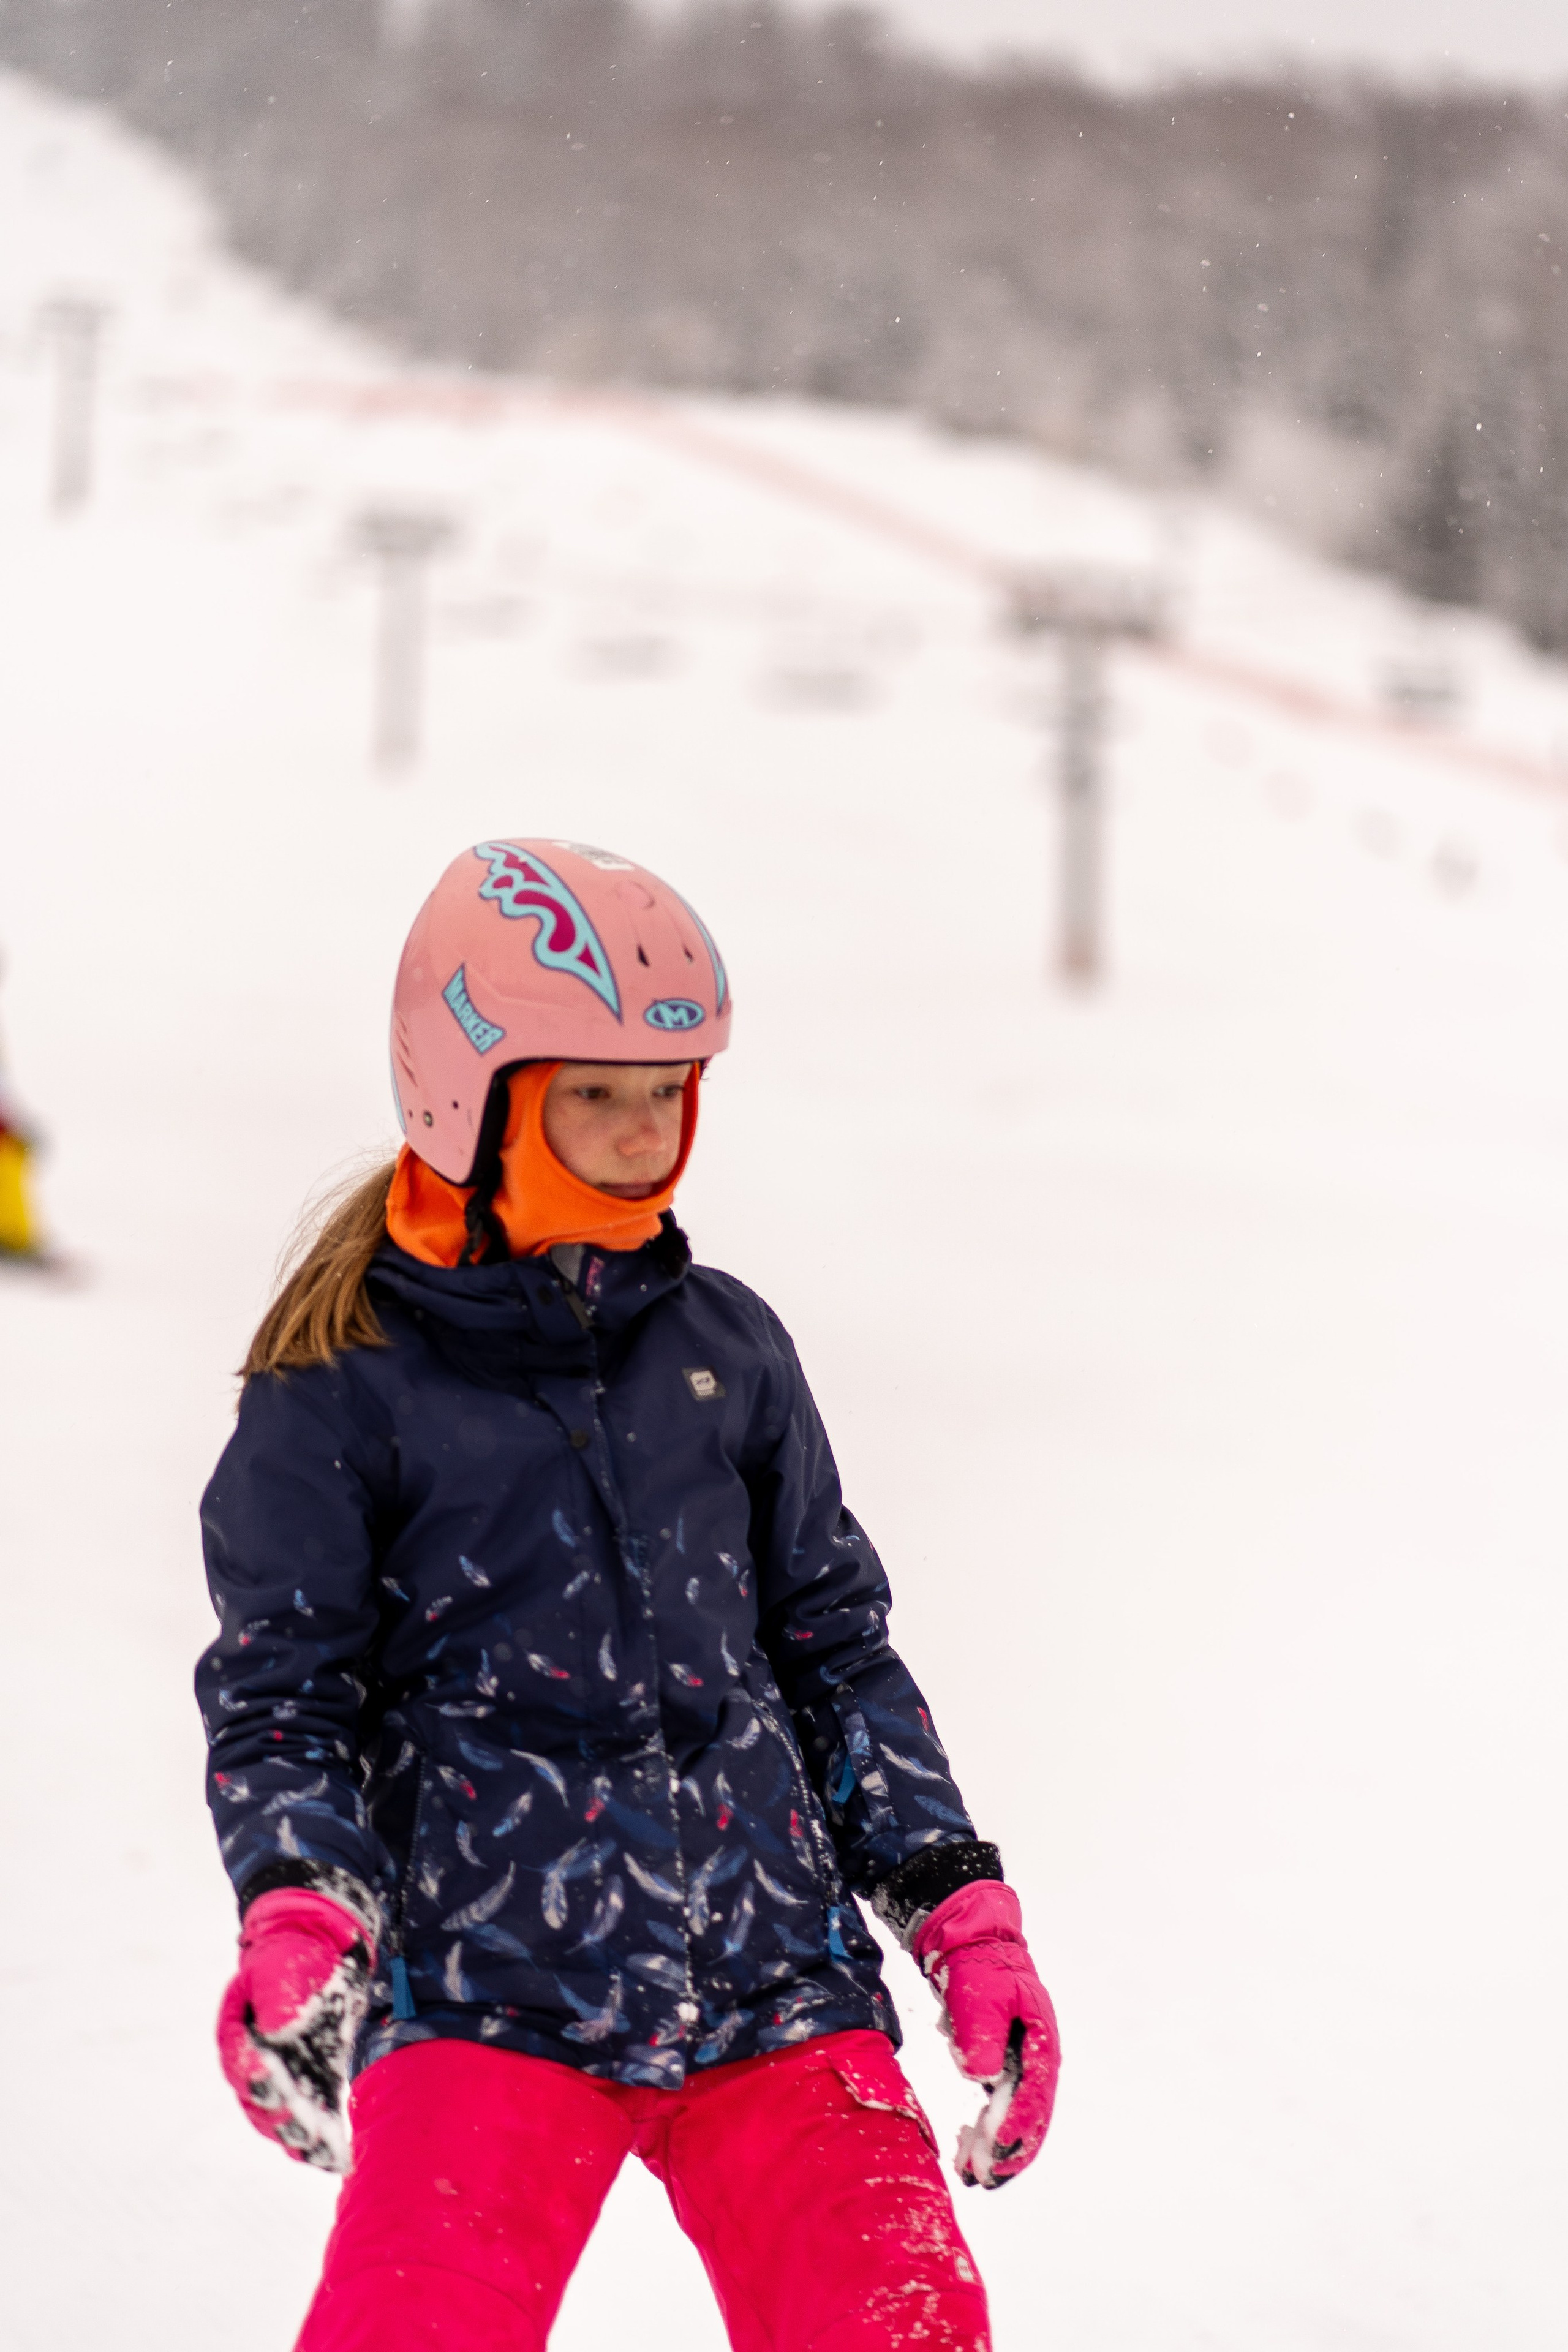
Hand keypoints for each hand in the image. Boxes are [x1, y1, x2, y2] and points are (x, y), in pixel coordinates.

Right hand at [217, 1888, 372, 2171]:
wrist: (316, 1953)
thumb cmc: (290, 1957)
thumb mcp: (280, 1968)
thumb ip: (276, 1997)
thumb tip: (277, 2031)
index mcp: (238, 2035)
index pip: (241, 2064)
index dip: (256, 2078)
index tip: (273, 2088)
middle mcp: (254, 2065)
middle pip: (260, 2103)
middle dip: (281, 2119)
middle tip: (303, 2131)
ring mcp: (283, 2079)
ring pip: (284, 2119)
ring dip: (302, 2139)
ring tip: (324, 2154)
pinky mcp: (312, 2084)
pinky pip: (314, 2116)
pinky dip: (324, 2138)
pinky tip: (340, 2158)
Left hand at [911, 1880, 1059, 2188]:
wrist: (970, 1942)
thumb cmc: (980, 1965)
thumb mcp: (981, 1995)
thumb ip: (983, 2035)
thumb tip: (984, 2077)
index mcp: (1042, 2040)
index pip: (1036, 2093)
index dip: (1018, 2125)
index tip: (997, 2150)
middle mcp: (1037, 2057)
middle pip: (1032, 2114)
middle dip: (1012, 2150)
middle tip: (987, 2178)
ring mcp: (1020, 2063)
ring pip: (1016, 2116)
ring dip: (999, 2147)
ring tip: (975, 2175)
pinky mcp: (1001, 2065)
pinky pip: (999, 2106)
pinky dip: (987, 2130)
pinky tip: (968, 2148)